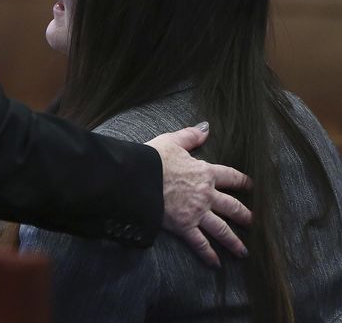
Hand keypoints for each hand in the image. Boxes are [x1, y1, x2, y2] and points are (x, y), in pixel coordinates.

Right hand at [145, 122, 251, 266]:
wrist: (136, 176)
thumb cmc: (153, 157)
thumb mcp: (172, 141)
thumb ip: (190, 136)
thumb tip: (206, 128)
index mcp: (205, 172)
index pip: (231, 176)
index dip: (244, 182)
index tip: (253, 187)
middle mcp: (206, 194)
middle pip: (232, 207)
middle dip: (246, 216)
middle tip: (256, 223)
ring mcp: (197, 212)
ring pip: (222, 229)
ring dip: (234, 241)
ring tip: (244, 251)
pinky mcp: (184, 226)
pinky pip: (200, 243)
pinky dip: (209, 254)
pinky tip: (216, 264)